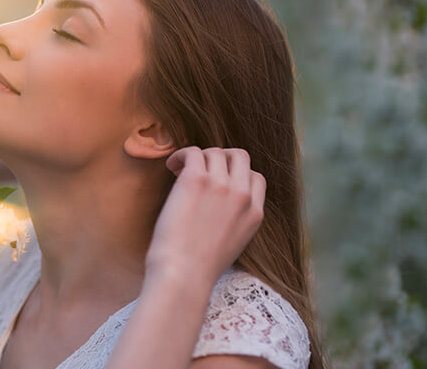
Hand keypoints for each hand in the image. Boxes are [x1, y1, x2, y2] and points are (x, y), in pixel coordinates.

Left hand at [144, 146, 265, 289]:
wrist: (183, 275)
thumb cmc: (197, 268)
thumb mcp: (231, 245)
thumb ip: (233, 221)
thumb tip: (214, 204)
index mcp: (255, 214)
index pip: (255, 177)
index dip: (235, 174)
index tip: (216, 180)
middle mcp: (242, 196)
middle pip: (240, 157)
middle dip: (220, 157)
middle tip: (200, 168)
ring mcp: (221, 185)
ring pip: (215, 152)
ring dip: (197, 156)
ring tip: (179, 169)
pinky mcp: (197, 179)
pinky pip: (193, 151)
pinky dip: (181, 154)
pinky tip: (171, 166)